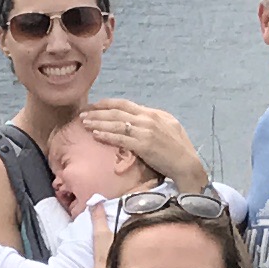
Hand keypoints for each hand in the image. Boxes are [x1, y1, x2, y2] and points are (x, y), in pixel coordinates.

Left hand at [77, 99, 205, 192]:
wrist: (186, 164)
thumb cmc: (178, 148)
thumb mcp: (168, 126)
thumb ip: (152, 120)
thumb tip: (137, 118)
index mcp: (152, 113)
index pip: (124, 104)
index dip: (106, 104)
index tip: (93, 106)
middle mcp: (147, 119)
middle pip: (116, 112)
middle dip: (97, 112)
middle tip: (82, 114)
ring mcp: (145, 131)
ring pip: (116, 123)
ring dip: (98, 122)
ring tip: (84, 123)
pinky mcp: (144, 145)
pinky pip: (120, 138)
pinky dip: (107, 135)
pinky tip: (96, 134)